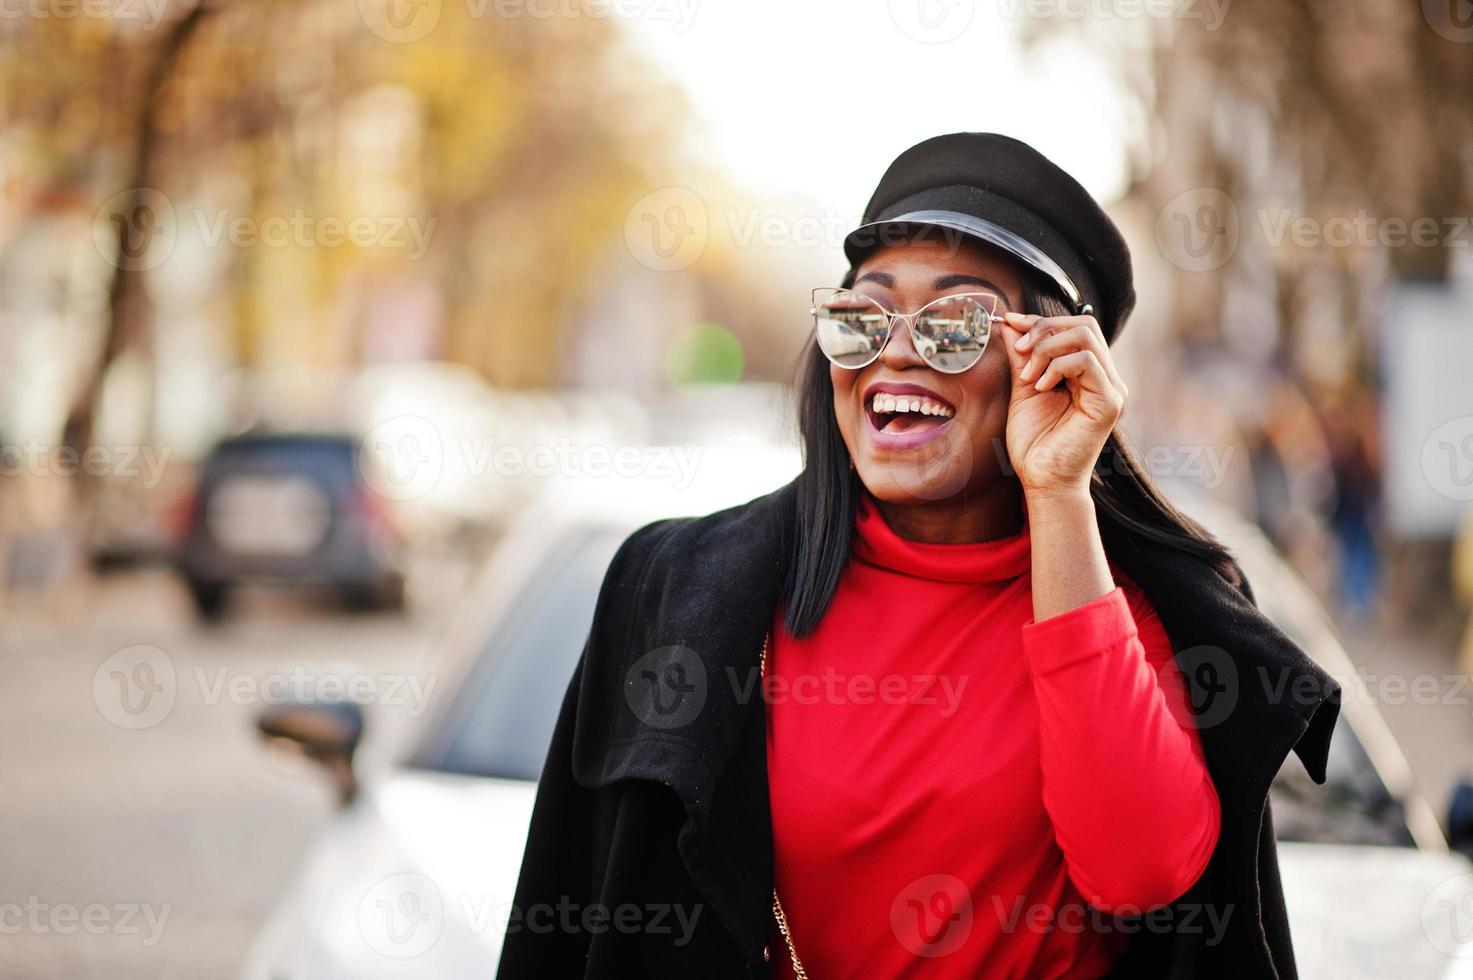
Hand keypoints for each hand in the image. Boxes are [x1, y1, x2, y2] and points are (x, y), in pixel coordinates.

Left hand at [998, 311, 1126, 496]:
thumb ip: (1021, 357)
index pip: (1074, 327)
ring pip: (1085, 337)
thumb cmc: (1034, 441)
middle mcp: (1104, 376)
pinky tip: (1042, 387)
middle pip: (1084, 324)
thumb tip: (1010, 323)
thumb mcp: (1023, 388)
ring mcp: (1111, 388)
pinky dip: (1057, 367)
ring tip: (1028, 376)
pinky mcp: (1109, 401)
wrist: (1042, 480)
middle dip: (1044, 329)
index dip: (1040, 320)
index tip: (1010, 322)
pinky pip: (1087, 362)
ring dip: (1047, 349)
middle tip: (1019, 350)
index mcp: (1087, 372)